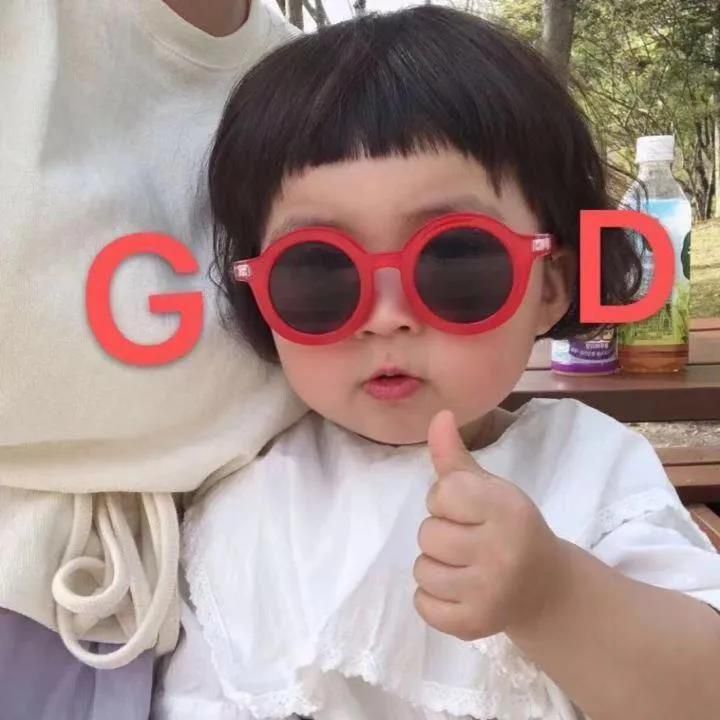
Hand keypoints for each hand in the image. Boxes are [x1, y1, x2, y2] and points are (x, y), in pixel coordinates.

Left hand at [413, 410, 567, 641]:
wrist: (544, 587)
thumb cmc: (509, 527)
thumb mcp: (489, 488)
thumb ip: (455, 456)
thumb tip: (437, 415)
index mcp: (507, 509)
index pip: (442, 493)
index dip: (448, 500)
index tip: (469, 510)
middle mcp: (501, 551)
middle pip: (427, 533)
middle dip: (441, 534)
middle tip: (469, 540)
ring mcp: (488, 592)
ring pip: (421, 569)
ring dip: (435, 566)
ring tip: (464, 565)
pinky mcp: (474, 625)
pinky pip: (422, 604)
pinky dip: (432, 598)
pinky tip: (460, 589)